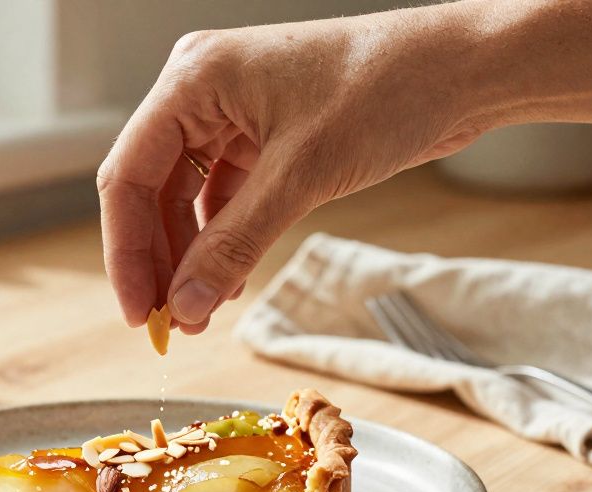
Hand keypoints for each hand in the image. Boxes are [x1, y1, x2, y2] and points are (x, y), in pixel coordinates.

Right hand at [97, 6, 488, 332]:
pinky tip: (228, 281)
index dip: (127, 252)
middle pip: (151, 189)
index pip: (129, 175)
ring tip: (199, 313)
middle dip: (159, 260)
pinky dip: (222, 239)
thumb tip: (185, 306)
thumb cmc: (388, 89)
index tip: (137, 313)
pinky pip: (222, 195)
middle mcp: (202, 90)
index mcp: (194, 78)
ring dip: (190, 257)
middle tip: (168, 324)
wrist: (464, 68)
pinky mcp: (262, 132)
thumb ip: (234, 245)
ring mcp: (231, 111)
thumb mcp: (302, 176)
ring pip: (184, 198)